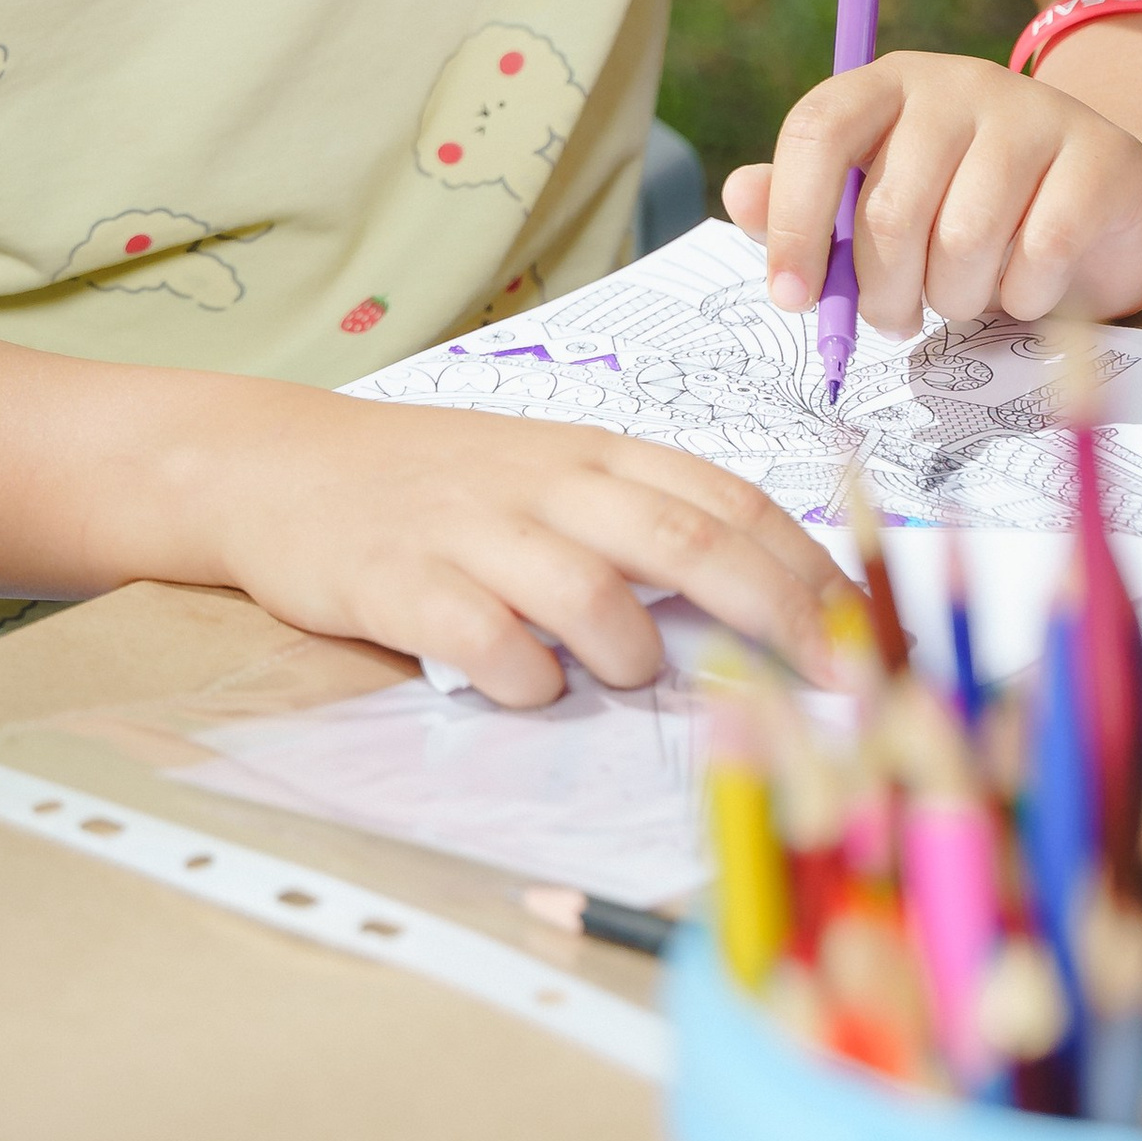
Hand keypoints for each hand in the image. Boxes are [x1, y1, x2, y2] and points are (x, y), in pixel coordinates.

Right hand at [198, 389, 841, 707]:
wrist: (278, 463)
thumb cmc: (432, 483)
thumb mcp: (543, 476)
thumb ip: (635, 522)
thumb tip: (761, 601)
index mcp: (591, 454)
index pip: (725, 500)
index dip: (805, 566)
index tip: (863, 633)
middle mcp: (544, 483)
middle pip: (686, 542)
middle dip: (775, 615)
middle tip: (831, 682)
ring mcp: (471, 530)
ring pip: (591, 590)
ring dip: (634, 651)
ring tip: (630, 675)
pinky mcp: (400, 582)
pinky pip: (484, 640)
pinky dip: (523, 677)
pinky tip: (526, 686)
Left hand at [721, 49, 1141, 339]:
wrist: (1100, 202)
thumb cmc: (964, 209)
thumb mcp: (877, 204)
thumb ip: (804, 206)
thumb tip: (740, 196)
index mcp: (887, 85)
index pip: (819, 130)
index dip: (794, 221)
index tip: (791, 299)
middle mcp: (958, 83)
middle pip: (889, 207)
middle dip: (883, 292)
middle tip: (896, 318)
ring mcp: (1035, 112)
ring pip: (965, 238)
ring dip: (956, 299)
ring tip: (964, 297)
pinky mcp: (1100, 155)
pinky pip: (1042, 252)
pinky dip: (1024, 297)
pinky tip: (1027, 289)